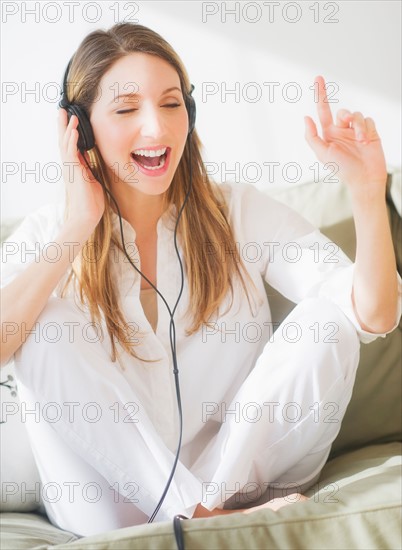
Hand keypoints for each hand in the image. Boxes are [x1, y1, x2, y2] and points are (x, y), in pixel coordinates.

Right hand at [58, 108, 104, 233]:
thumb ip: (88, 167)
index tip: (70, 119)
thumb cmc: (91, 201)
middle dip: (63, 125)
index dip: (69, 131)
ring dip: (67, 128)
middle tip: (62, 109)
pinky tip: (73, 131)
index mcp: (74, 167)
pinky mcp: (74, 172)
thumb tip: (88, 157)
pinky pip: (71, 153)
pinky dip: (72, 141)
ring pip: (66, 144)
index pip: (70, 145)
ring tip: (69, 114)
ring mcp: (70, 168)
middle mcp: (70, 166)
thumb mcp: (91, 179)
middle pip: (64, 140)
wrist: (87, 215)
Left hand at [304, 76, 386, 195]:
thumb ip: (312, 136)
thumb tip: (305, 118)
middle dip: (345, 114)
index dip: (320, 95)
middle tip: (346, 122)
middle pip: (342, 111)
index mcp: (329, 134)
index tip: (318, 79)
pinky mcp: (370, 132)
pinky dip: (367, 128)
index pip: (323, 110)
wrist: (364, 179)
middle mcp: (342, 130)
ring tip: (360, 141)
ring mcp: (356, 131)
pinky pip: (369, 120)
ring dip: (358, 126)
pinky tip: (366, 141)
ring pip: (356, 115)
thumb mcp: (323, 154)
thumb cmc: (342, 169)